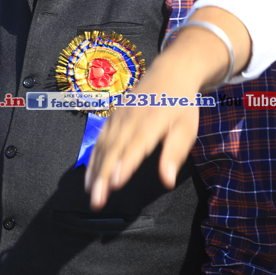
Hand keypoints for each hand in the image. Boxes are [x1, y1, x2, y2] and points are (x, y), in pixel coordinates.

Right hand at [85, 9, 250, 209]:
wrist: (169, 74)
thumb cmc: (180, 105)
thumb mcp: (186, 128)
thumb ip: (174, 154)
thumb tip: (167, 180)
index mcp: (151, 122)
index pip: (134, 147)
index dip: (123, 165)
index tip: (114, 184)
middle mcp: (130, 120)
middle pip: (113, 150)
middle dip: (102, 176)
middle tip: (96, 200)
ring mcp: (118, 118)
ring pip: (102, 147)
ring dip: (95, 171)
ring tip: (90, 193)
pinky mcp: (112, 119)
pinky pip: (99, 141)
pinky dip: (92, 160)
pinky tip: (89, 177)